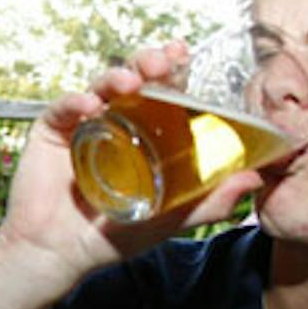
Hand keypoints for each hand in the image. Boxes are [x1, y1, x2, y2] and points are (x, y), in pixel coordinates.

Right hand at [0, 41, 263, 286]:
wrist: (61, 254)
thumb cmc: (113, 237)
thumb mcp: (170, 219)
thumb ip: (210, 202)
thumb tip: (255, 179)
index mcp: (144, 133)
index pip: (162, 92)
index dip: (173, 69)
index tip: (183, 54)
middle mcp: (114, 121)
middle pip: (133, 79)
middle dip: (148, 63)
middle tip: (161, 62)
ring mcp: (83, 124)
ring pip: (100, 86)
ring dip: (116, 76)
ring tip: (130, 82)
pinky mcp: (52, 131)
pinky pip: (64, 108)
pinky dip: (76, 101)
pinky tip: (89, 106)